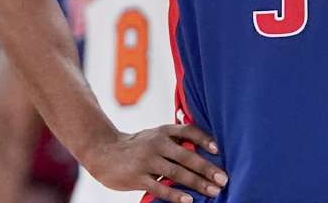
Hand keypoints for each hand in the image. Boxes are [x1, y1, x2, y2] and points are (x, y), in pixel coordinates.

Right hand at [79, 124, 227, 202]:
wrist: (104, 152)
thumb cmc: (137, 146)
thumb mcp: (155, 136)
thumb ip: (176, 140)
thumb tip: (205, 149)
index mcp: (163, 131)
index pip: (188, 131)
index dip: (204, 139)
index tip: (219, 149)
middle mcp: (157, 143)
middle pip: (187, 156)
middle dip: (207, 168)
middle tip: (224, 179)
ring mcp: (147, 160)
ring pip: (177, 173)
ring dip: (197, 183)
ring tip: (213, 191)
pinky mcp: (138, 177)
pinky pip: (160, 187)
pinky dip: (175, 194)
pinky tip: (189, 200)